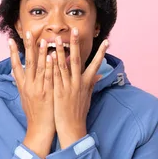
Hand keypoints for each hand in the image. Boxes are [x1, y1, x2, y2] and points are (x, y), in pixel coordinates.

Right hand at [9, 31, 54, 158]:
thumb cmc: (35, 115)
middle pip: (27, 63)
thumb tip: (17, 76)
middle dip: (27, 47)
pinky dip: (49, 66)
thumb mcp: (25, 99)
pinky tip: (51, 56)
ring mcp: (38, 89)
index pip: (15, 66)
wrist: (39, 130)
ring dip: (40, 53)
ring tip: (42, 39)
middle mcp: (28, 86)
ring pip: (38, 68)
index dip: (12, 53)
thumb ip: (23, 85)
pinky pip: (48, 77)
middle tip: (27, 32)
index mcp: (22, 87)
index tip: (10, 40)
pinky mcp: (47, 93)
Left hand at [52, 28, 108, 148]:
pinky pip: (55, 76)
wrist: (72, 128)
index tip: (107, 41)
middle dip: (76, 44)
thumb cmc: (79, 113)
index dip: (101, 53)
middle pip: (77, 60)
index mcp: (86, 84)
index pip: (95, 64)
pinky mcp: (58, 92)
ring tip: (57, 37)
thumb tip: (100, 74)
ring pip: (64, 65)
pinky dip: (53, 65)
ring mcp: (68, 87)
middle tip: (76, 30)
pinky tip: (50, 56)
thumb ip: (92, 84)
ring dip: (61, 50)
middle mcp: (78, 83)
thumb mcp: (88, 97)